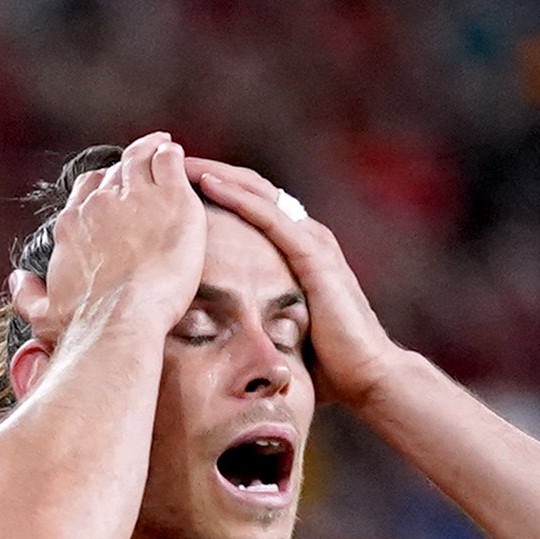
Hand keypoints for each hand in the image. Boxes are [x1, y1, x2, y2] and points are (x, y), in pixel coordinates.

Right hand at [22, 132, 207, 350]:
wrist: (120, 324)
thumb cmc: (84, 327)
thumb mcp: (44, 316)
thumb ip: (27, 296)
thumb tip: (18, 280)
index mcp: (73, 226)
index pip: (86, 190)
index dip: (101, 186)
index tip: (112, 189)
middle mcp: (99, 205)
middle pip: (115, 172)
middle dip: (128, 166)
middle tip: (143, 162)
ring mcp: (134, 197)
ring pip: (141, 159)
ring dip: (150, 150)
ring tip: (162, 147)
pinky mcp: (169, 197)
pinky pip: (169, 160)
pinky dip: (171, 154)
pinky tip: (175, 155)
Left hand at [188, 159, 401, 408]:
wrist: (368, 377)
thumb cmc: (328, 364)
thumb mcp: (284, 329)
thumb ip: (260, 316)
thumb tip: (217, 330)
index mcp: (300, 249)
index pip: (254, 207)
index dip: (219, 191)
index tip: (179, 188)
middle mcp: (307, 236)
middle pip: (252, 189)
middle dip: (211, 172)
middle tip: (171, 162)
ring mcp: (312, 241)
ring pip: (257, 193)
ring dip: (218, 174)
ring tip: (181, 163)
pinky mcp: (313, 255)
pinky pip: (269, 216)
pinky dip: (238, 197)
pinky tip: (209, 184)